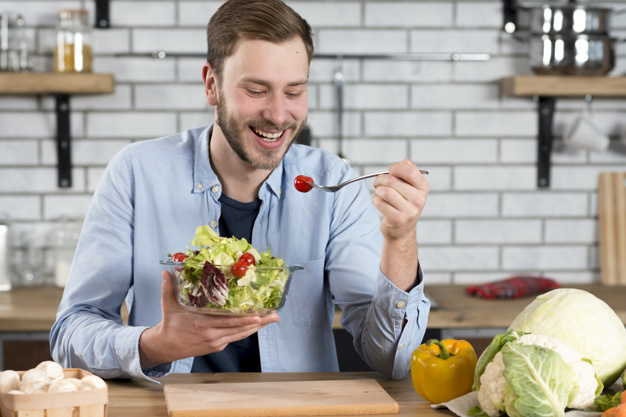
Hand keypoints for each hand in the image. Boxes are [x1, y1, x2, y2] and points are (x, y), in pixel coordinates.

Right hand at [138, 271, 278, 369]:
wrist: (166, 347)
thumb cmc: (170, 324)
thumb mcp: (168, 305)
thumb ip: (168, 287)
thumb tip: (165, 271)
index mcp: (202, 323)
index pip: (227, 321)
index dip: (244, 319)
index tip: (258, 314)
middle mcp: (212, 334)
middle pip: (240, 328)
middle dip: (259, 322)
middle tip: (274, 315)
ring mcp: (216, 342)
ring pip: (240, 334)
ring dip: (257, 327)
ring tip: (271, 319)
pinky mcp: (217, 346)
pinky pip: (235, 337)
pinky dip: (247, 331)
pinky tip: (257, 325)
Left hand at [372, 159, 428, 290]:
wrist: (402, 230)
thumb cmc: (403, 203)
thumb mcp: (410, 187)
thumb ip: (408, 172)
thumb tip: (405, 162)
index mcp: (423, 187)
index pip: (410, 171)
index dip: (396, 168)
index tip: (390, 170)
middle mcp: (419, 199)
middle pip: (392, 180)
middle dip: (380, 179)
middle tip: (378, 183)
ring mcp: (410, 211)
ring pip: (385, 191)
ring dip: (377, 190)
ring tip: (379, 193)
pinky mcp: (398, 219)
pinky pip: (379, 202)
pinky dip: (375, 200)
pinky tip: (379, 202)